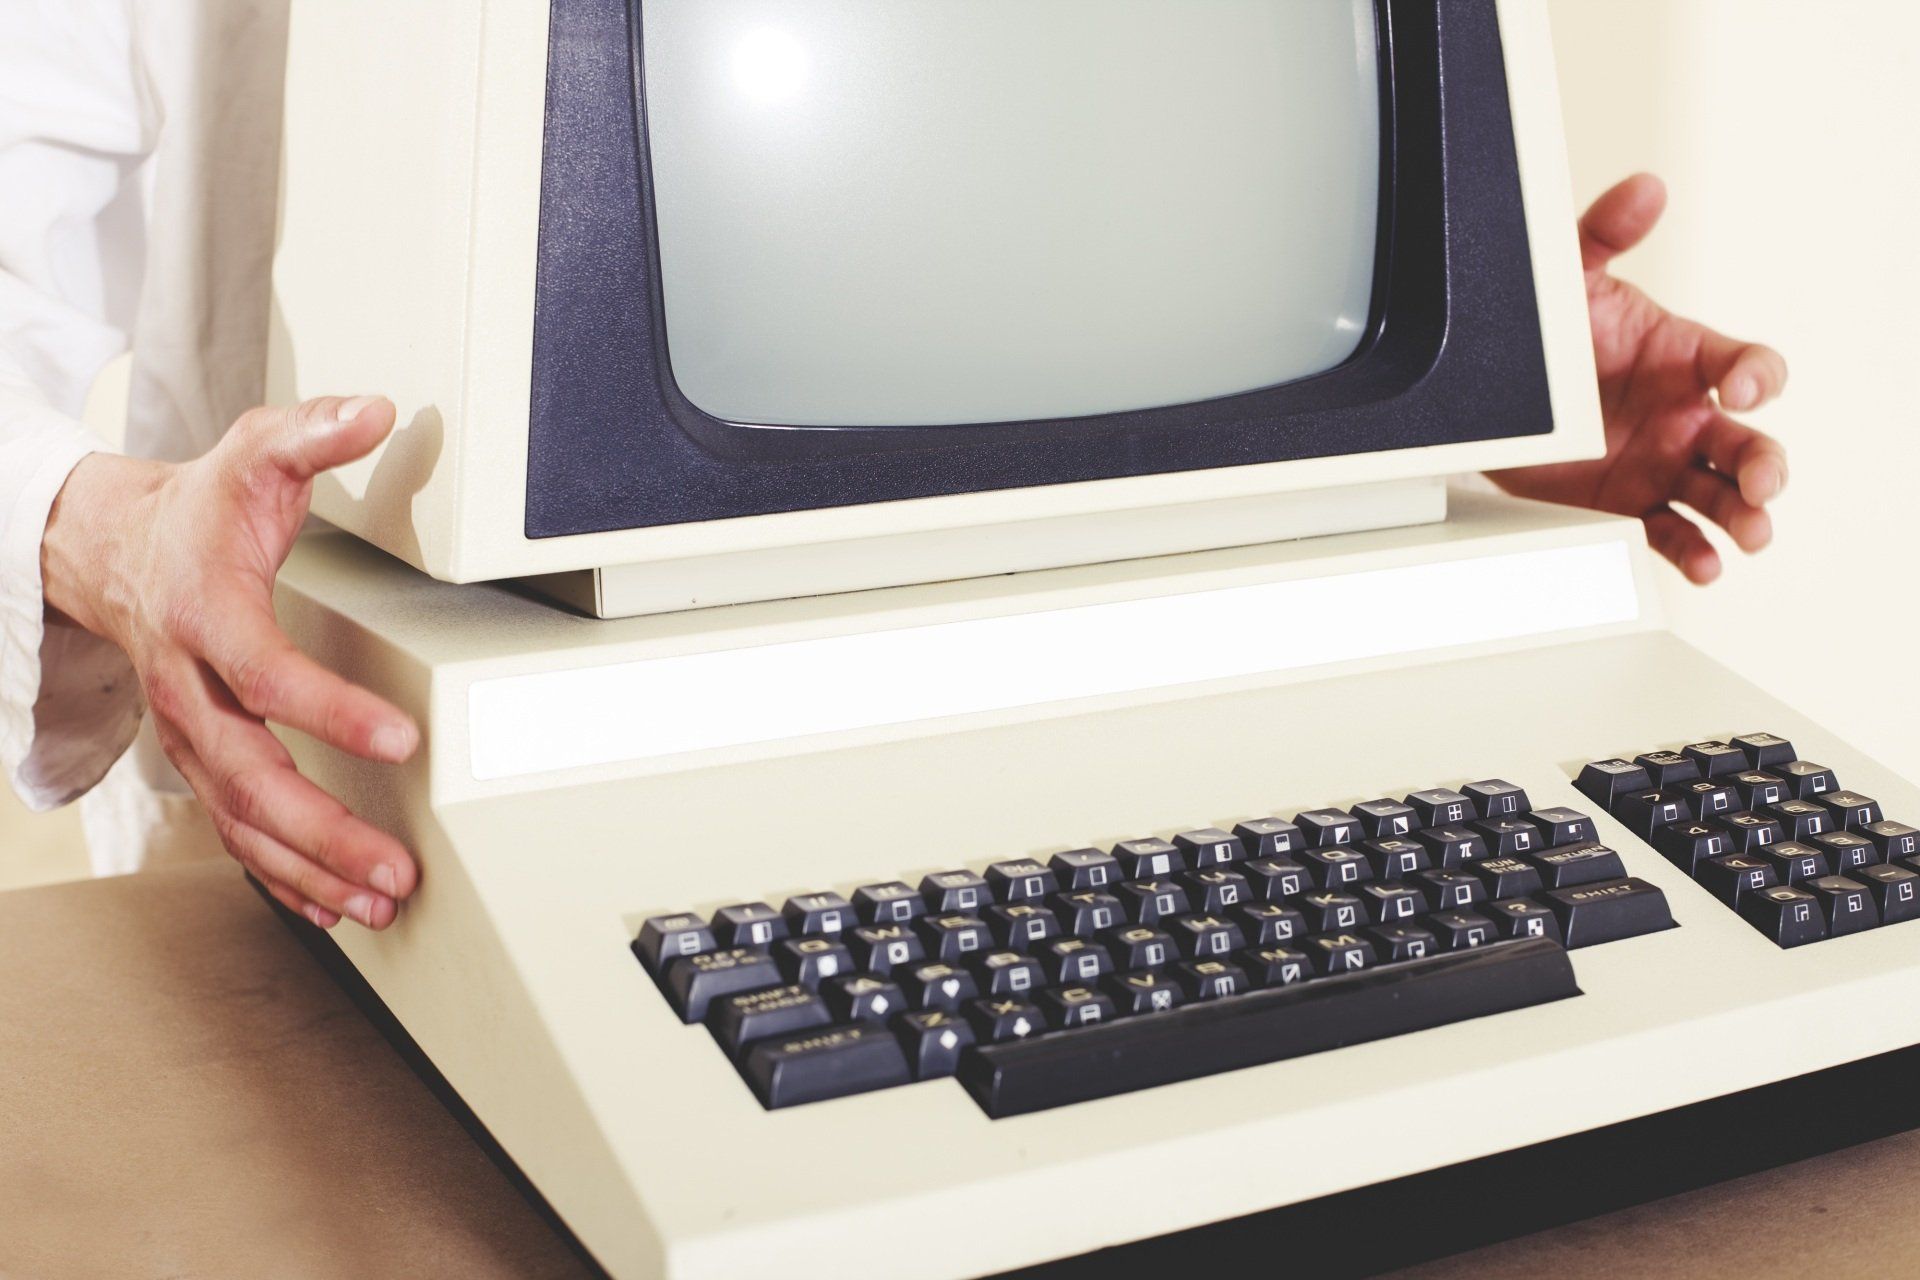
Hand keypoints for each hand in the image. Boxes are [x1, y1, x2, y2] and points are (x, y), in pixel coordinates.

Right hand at [42, 396, 419, 928]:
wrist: (111, 550)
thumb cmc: (195, 511)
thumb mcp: (249, 453)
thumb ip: (309, 432)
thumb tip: (376, 410)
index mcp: (205, 615)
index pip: (267, 676)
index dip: (331, 711)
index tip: (401, 740)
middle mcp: (189, 688)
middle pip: (252, 777)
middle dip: (324, 831)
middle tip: (394, 866)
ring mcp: (189, 732)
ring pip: (242, 820)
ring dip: (311, 868)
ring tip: (379, 899)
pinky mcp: (200, 757)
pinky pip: (236, 829)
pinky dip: (281, 873)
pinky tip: (331, 903)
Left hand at [1490, 174, 1788, 583]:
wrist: (1491, 392)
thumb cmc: (1550, 332)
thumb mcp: (1570, 279)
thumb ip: (1605, 232)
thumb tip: (1645, 188)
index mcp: (1686, 358)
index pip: (1746, 366)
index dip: (1755, 378)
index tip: (1739, 391)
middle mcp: (1687, 414)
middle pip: (1748, 441)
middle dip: (1765, 465)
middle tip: (1761, 484)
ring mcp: (1664, 460)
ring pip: (1723, 493)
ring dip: (1745, 514)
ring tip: (1751, 533)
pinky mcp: (1632, 500)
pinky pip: (1672, 530)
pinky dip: (1692, 551)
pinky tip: (1703, 565)